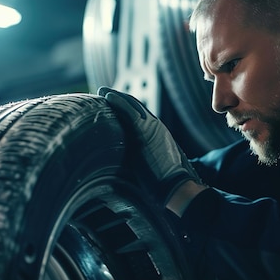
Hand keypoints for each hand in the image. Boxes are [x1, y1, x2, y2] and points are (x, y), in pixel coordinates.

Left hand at [98, 86, 203, 205]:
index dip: (127, 108)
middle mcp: (156, 127)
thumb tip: (134, 168)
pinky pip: (129, 112)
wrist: (176, 187)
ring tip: (103, 92)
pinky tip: (108, 96)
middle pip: (136, 106)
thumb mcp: (156, 168)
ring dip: (116, 97)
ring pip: (132, 105)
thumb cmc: (166, 185)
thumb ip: (145, 161)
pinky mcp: (144, 132)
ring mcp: (151, 128)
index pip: (141, 115)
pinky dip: (118, 102)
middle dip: (120, 99)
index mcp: (159, 134)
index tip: (114, 105)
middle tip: (106, 94)